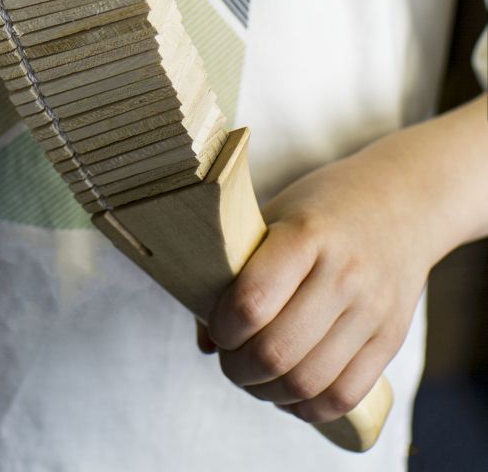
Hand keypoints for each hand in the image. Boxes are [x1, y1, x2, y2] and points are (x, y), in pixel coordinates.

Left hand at [197, 142, 434, 425]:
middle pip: (277, 351)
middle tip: (230, 359)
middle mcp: (345, 273)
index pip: (253, 300)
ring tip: (255, 378)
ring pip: (308, 382)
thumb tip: (207, 341)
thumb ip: (239, 270)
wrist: (402, 201)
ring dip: (268, 392)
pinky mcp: (392, 339)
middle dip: (238, 368)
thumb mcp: (276, 217)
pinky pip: (345, 396)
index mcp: (308, 234)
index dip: (223, 326)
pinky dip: (308, 407)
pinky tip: (289, 393)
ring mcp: (373, 310)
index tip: (217, 327)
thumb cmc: (324, 209)